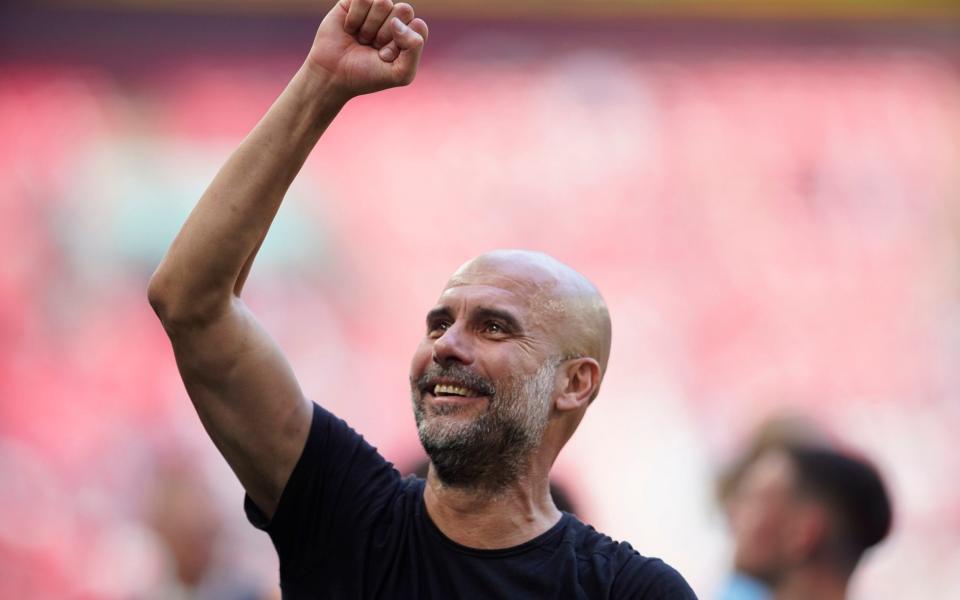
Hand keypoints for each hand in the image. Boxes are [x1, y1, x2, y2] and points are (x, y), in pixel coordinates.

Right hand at [306, 0, 428, 98]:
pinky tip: (349, 29)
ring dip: (370, 26)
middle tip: (373, 47)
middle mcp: (393, 19)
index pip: (418, 26)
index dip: (403, 43)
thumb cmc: (368, 76)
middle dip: (386, 33)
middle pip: (404, 9)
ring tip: (362, 39)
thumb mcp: (401, 73)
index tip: (386, 57)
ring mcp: (374, 9)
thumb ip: (414, 48)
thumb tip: (397, 21)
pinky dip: (355, 18)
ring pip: (383, 2)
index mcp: (408, 34)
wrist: (333, 75)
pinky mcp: (354, 2)